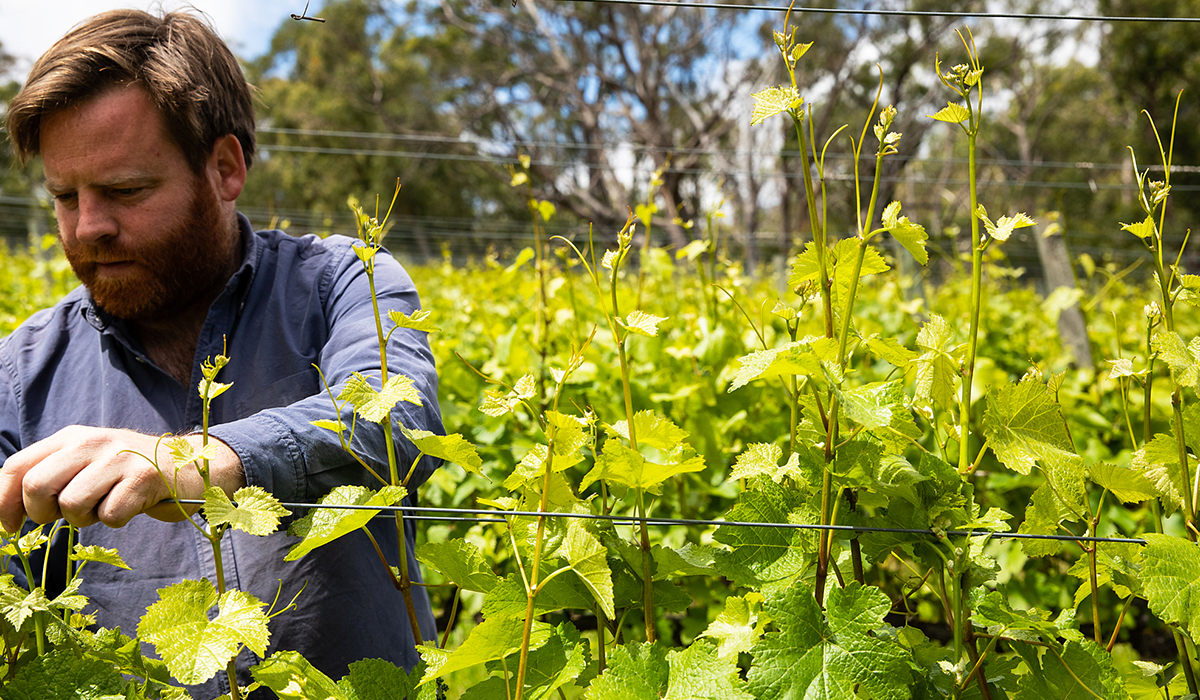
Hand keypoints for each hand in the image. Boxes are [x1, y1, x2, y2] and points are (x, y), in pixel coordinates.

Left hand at [0, 426, 245, 532]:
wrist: (190, 464)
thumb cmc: (128, 472)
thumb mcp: (86, 463)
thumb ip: (49, 476)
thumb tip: (5, 509)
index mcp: (71, 437)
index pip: (16, 467)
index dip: (4, 502)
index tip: (11, 526)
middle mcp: (92, 442)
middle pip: (37, 487)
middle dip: (43, 513)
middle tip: (64, 516)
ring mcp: (119, 458)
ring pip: (72, 505)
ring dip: (85, 519)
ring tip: (104, 506)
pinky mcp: (144, 478)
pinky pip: (110, 516)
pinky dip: (116, 520)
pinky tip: (130, 506)